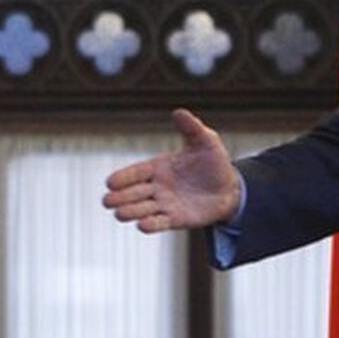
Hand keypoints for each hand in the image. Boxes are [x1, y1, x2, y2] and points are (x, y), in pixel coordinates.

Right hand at [102, 108, 241, 232]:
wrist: (231, 188)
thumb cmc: (214, 162)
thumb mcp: (206, 141)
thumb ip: (191, 128)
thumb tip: (178, 112)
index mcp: (159, 167)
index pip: (136, 172)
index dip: (123, 177)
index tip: (110, 182)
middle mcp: (158, 187)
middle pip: (133, 192)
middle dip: (119, 197)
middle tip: (107, 201)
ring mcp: (165, 204)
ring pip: (142, 209)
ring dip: (131, 212)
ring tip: (119, 214)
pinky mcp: (176, 219)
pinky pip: (161, 223)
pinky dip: (151, 225)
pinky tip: (142, 225)